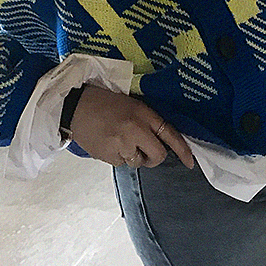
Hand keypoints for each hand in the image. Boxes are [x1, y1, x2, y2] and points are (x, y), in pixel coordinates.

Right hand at [66, 83, 194, 170]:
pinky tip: (109, 144)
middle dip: (153, 156)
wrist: (74, 106)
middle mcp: (135, 129)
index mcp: (142, 112)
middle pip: (157, 155)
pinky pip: (122, 163)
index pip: (169, 133)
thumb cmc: (103, 101)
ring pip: (138, 162)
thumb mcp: (131, 103)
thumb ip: (146, 120)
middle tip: (143, 150)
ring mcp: (122, 144)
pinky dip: (118, 157)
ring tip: (119, 140)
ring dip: (133, 155)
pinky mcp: (109, 156)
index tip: (191, 162)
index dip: (182, 150)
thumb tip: (161, 140)